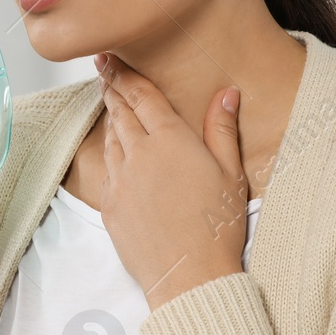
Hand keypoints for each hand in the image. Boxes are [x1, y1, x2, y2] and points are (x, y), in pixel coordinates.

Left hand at [95, 52, 249, 309]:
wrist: (190, 276)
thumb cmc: (218, 227)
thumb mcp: (231, 173)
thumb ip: (222, 128)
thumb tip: (226, 93)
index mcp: (170, 140)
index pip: (142, 96)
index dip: (124, 74)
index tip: (110, 58)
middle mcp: (139, 154)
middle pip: (120, 112)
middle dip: (112, 88)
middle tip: (104, 70)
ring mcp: (120, 180)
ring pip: (110, 137)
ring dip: (109, 117)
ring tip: (108, 101)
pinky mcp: (110, 204)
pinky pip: (106, 167)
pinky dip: (108, 150)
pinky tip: (113, 147)